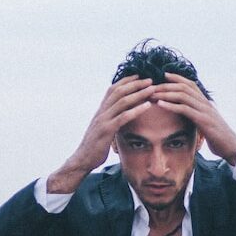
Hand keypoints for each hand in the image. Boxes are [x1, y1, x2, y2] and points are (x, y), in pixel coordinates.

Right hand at [47, 76, 154, 192]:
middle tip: (150, 79)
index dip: (126, 81)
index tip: (139, 76)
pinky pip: (123, 117)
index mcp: (101, 111)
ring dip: (139, 93)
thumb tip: (121, 117)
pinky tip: (147, 106)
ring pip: (122, 101)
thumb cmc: (94, 147)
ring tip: (152, 89)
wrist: (82, 159)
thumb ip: (111, 121)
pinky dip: (136, 110)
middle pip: (119, 91)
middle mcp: (101, 112)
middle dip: (135, 84)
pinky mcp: (107, 131)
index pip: (113, 90)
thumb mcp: (103, 130)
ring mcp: (103, 120)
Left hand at [151, 73, 235, 164]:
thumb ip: (198, 116)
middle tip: (152, 87)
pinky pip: (185, 109)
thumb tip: (188, 115)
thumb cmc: (218, 137)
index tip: (164, 75)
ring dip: (166, 94)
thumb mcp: (206, 123)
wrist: (232, 147)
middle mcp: (205, 103)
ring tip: (153, 94)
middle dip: (166, 86)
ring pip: (183, 95)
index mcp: (205, 102)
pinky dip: (171, 105)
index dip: (177, 78)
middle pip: (184, 87)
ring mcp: (205, 110)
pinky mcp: (203, 120)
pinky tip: (160, 105)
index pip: (190, 84)